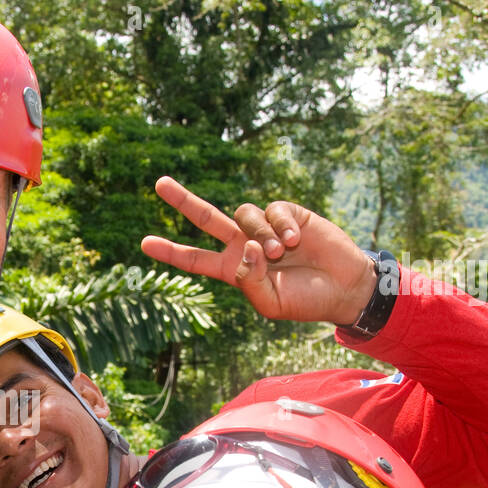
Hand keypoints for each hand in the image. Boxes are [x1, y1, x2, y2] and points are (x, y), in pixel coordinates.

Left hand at [141, 177, 377, 324]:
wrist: (343, 286)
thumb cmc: (305, 300)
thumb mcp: (271, 303)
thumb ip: (250, 280)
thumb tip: (242, 247)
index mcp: (233, 270)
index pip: (196, 259)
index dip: (171, 252)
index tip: (145, 243)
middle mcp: (243, 244)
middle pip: (207, 218)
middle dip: (183, 201)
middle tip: (159, 184)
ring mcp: (264, 227)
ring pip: (243, 214)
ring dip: (260, 234)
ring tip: (281, 253)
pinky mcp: (287, 213)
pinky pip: (272, 210)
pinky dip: (281, 225)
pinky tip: (297, 240)